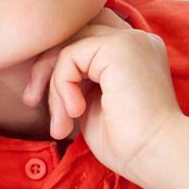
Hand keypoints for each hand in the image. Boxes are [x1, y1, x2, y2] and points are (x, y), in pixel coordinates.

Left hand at [21, 7, 187, 186]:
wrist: (156, 156)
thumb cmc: (128, 143)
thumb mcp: (93, 104)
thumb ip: (78, 81)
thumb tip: (43, 70)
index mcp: (133, 52)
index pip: (84, 35)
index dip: (58, 61)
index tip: (45, 98)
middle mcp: (135, 39)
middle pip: (72, 32)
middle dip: (45, 67)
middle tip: (32, 101)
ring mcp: (130, 40)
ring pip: (68, 44)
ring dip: (53, 85)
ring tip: (60, 122)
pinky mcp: (120, 47)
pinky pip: (70, 56)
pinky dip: (62, 87)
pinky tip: (76, 113)